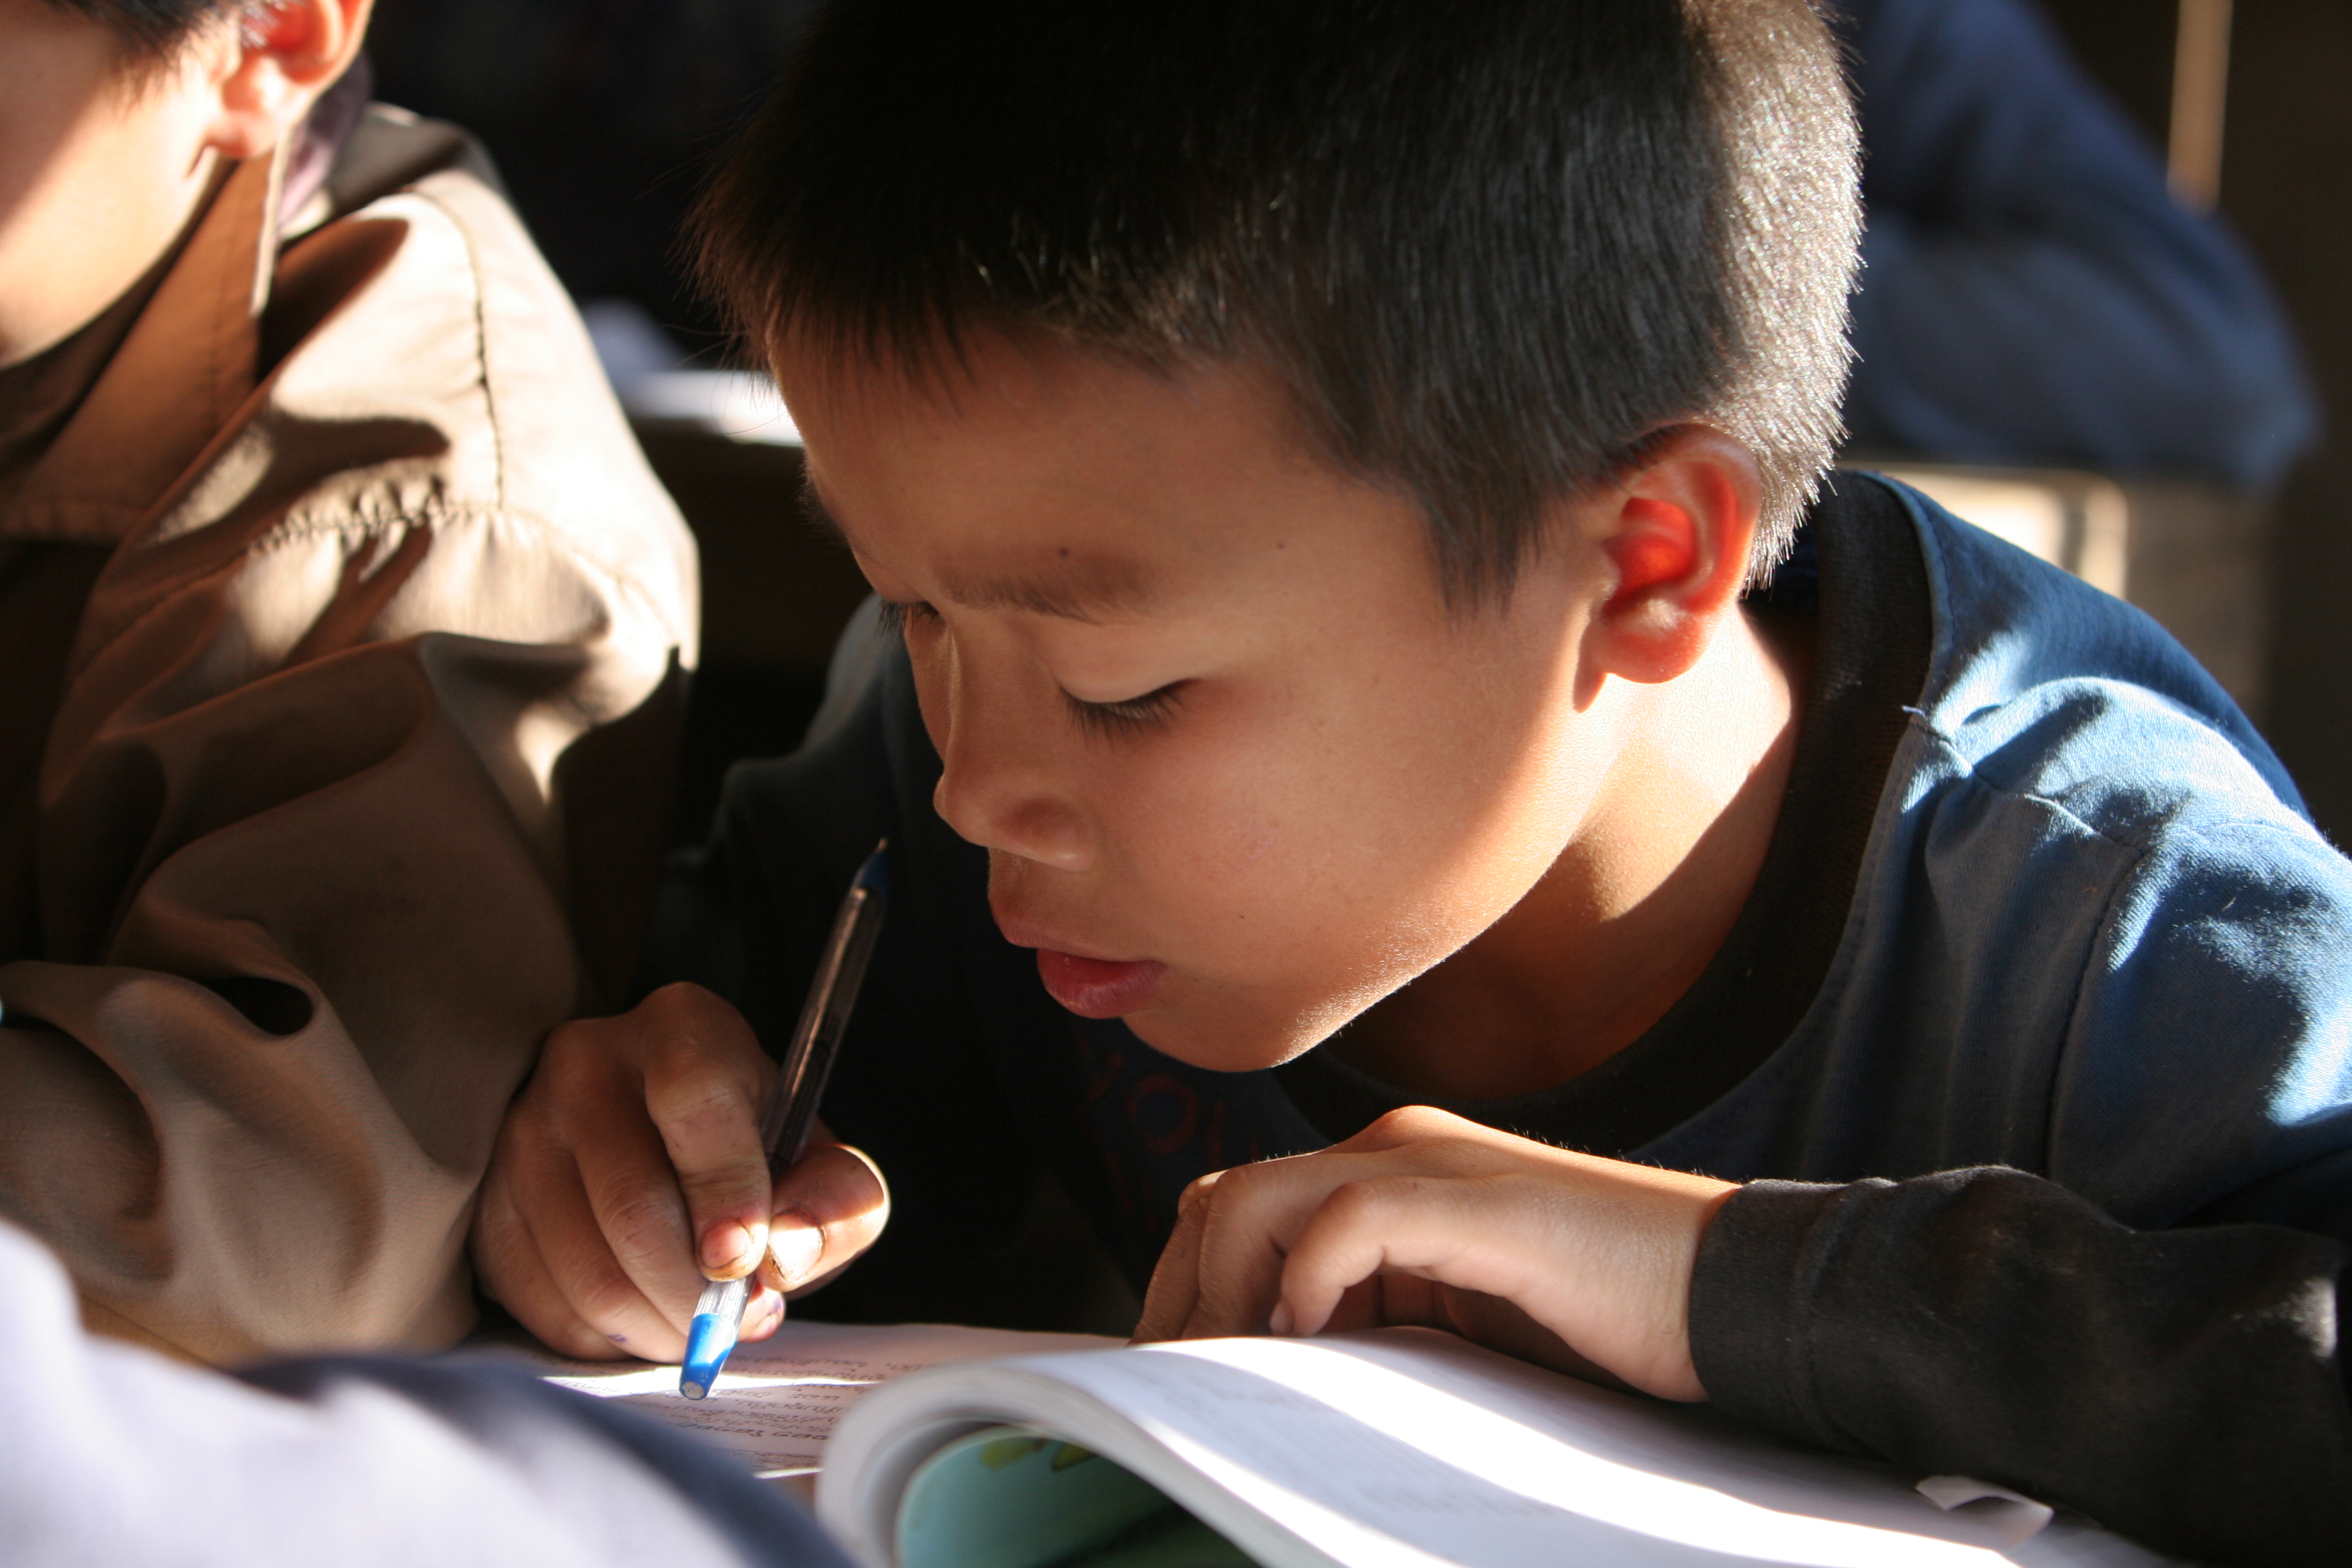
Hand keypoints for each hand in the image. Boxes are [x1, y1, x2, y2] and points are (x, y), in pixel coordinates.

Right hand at [471, 982, 889, 1360]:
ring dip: (656, 1327)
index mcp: (682, 1029)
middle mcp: (586, 1064)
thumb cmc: (752, 1154)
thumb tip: (784, 1254)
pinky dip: (606, 1338)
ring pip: (585, 1266)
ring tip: (698, 1328)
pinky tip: (645, 1322)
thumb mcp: (819, 1162)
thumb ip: (837, 1201)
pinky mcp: (488, 1202)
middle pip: (633, 1205)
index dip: (725, 1188)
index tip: (744, 1260)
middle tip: (734, 1321)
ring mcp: (521, 1131)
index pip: (695, 1097)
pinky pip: (542, 1302)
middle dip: (696, 1292)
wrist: (664, 1147)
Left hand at [1133, 1106, 1735, 1399]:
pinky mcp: (1483, 1203)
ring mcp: (1439, 1166)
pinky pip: (1353, 1217)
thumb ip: (1372, 1321)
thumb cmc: (1606, 1324)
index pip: (1229, 1207)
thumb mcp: (1453, 1326)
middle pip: (1220, 1201)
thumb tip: (1270, 1374)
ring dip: (1228, 1295)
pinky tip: (1318, 1339)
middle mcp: (1398, 1148)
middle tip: (1186, 1390)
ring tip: (1245, 1374)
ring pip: (1260, 1203)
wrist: (1738, 1297)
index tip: (1171, 1378)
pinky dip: (1312, 1278)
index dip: (1178, 1289)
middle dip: (1182, 1300)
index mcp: (1388, 1170)